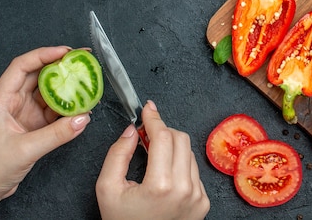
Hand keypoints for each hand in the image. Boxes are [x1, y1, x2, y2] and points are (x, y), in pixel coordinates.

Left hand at [0, 46, 90, 219]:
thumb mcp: (26, 149)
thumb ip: (57, 134)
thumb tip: (83, 118)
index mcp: (2, 99)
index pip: (22, 67)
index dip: (43, 55)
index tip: (65, 52)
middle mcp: (13, 101)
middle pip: (38, 74)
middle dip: (60, 65)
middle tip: (81, 60)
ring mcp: (25, 111)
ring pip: (49, 90)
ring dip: (67, 86)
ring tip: (85, 81)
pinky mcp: (35, 123)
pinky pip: (55, 108)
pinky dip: (68, 106)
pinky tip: (81, 105)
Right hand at [96, 100, 209, 219]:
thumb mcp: (107, 189)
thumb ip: (117, 154)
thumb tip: (131, 130)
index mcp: (161, 185)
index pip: (163, 136)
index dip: (153, 118)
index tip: (147, 108)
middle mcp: (185, 189)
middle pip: (180, 139)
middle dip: (163, 131)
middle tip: (146, 135)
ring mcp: (198, 196)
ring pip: (188, 153)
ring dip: (172, 148)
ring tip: (153, 158)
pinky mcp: (204, 202)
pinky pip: (193, 171)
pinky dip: (179, 165)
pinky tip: (164, 175)